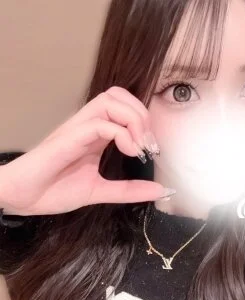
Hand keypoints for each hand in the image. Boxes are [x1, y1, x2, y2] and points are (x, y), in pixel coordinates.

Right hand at [0, 86, 174, 215]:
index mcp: (95, 135)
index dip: (143, 119)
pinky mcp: (68, 139)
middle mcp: (87, 126)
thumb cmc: (55, 191)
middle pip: (118, 95)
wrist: (22, 199)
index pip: (122, 106)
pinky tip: (129, 151)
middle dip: (141, 114)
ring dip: (133, 119)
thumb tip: (161, 192)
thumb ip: (130, 190)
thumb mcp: (101, 191)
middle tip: (148, 144)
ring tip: (139, 147)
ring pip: (110, 100)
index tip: (152, 149)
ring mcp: (77, 129)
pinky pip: (99, 124)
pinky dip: (122, 134)